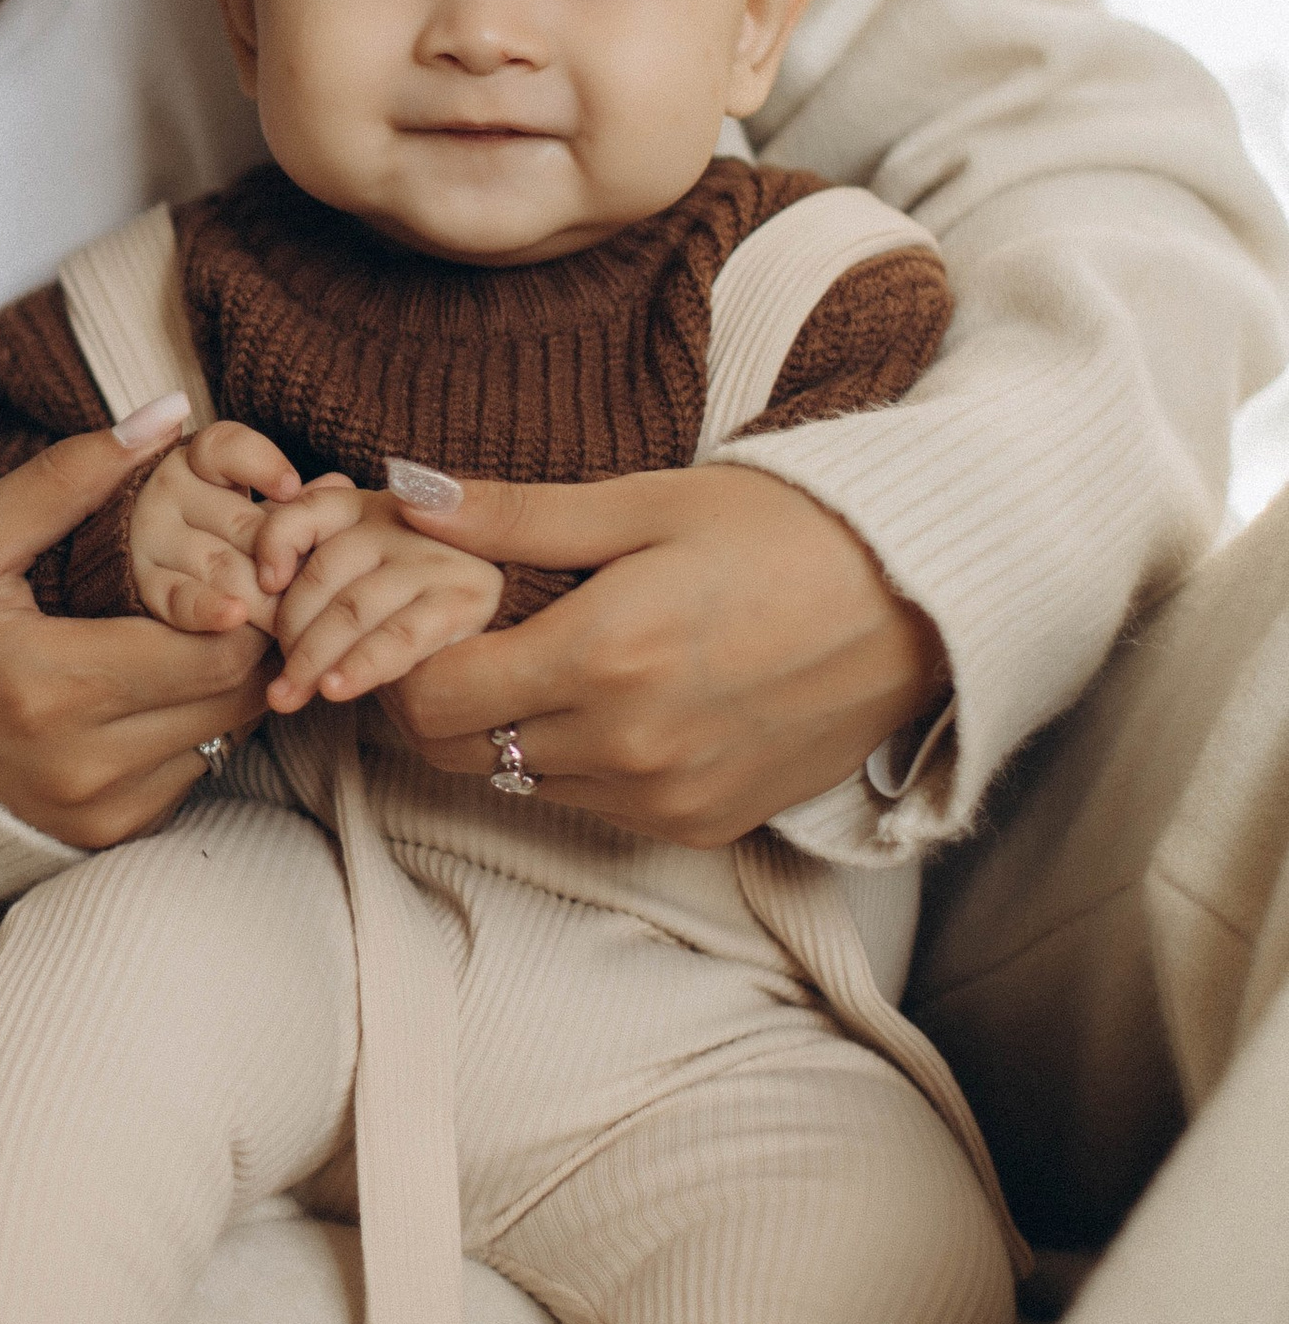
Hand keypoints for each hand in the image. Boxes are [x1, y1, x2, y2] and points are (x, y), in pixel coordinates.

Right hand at [0, 415, 270, 849]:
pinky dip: (194, 722)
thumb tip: (169, 412)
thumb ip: (69, 476)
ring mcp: (97, 811)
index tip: (231, 560)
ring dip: (227, 680)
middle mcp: (83, 765)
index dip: (245, 596)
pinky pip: (194, 771)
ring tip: (196, 628)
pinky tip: (156, 680)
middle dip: (250, 634)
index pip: (218, 646)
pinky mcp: (106, 835)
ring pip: (228, 735)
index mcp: (50, 687)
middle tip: (232, 585)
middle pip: (237, 694)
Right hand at [127, 421, 307, 631]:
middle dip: (284, 556)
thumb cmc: (233, 529)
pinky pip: (178, 597)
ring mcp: (153, 538)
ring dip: (263, 593)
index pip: (225, 449)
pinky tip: (235, 615)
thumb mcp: (261, 502)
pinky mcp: (147, 584)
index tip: (292, 489)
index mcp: (198, 460)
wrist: (172, 566)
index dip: (260, 466)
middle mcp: (169, 491)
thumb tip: (340, 486)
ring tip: (299, 614)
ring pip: (218, 564)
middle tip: (326, 583)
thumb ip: (297, 499)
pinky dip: (208, 609)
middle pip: (237, 521)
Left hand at [255, 486, 506, 711]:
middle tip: (275, 678)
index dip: (274, 544)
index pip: (304, 511)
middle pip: (323, 570)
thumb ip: (307, 573)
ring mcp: (435, 557)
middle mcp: (400, 521)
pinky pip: (399, 637)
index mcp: (363, 507)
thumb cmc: (402, 611)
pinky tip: (335, 691)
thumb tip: (256, 592)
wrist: (492, 639)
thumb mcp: (353, 583)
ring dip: (313, 659)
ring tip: (288, 697)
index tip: (261, 587)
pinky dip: (360, 667)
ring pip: (354, 607)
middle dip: (289, 632)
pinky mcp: (465, 599)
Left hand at [373, 463, 948, 847]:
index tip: (421, 620)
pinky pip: (595, 806)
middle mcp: (626, 747)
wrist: (918, 601)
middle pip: (463, 753)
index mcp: (600, 658)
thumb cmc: (783, 530)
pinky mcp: (704, 824)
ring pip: (525, 783)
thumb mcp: (645, 503)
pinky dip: (581, 762)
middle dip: (444, 699)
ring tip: (548, 660)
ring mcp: (666, 797)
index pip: (433, 700)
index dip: (405, 662)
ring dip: (513, 731)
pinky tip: (615, 699)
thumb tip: (411, 500)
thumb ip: (519, 515)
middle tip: (471, 638)